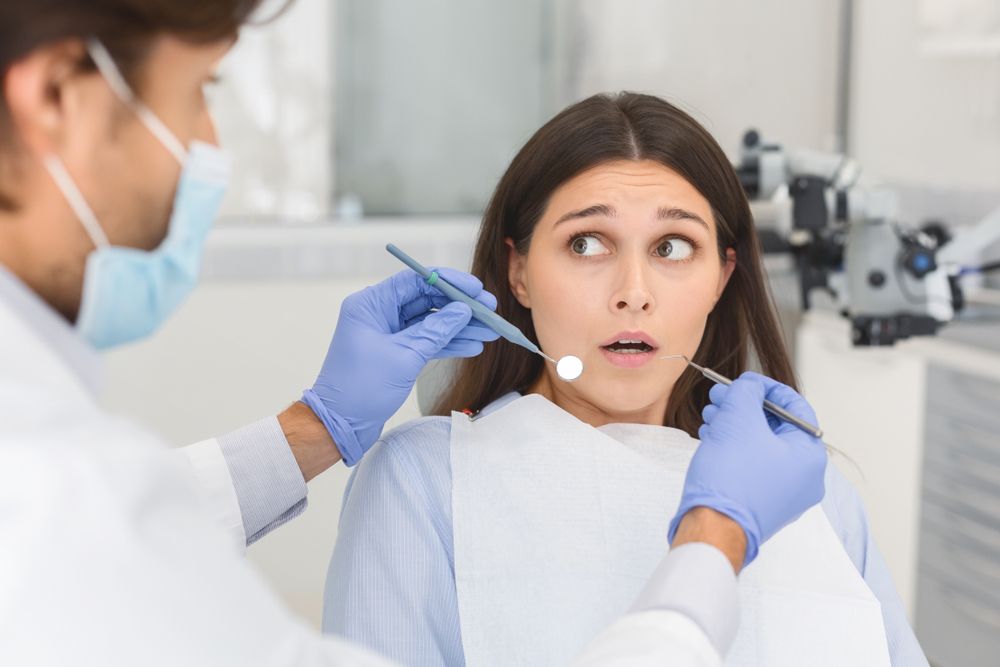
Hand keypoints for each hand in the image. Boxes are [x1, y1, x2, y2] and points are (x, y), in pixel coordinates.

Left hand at [301, 269, 498, 465]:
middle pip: (426, 300)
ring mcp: (387, 333)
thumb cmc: (360, 389)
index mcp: (371, 304)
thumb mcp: (404, 357)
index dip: (449, 282)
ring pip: (430, 322)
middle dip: (460, 306)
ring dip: (459, 327)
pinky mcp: (395, 352)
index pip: (415, 281)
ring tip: (489, 332)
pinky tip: (473, 346)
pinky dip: (448, 343)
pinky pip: (426, 340)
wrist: (339, 425)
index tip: (476, 289)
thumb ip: (436, 331)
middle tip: (490, 311)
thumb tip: (463, 311)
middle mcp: (378, 313)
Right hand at [667, 372, 826, 566]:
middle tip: (720, 398)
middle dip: (745, 407)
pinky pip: (753, 466)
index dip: (767, 388)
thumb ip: (748, 391)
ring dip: (735, 426)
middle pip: (776, 427)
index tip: (744, 382)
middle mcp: (804, 478)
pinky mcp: (762, 504)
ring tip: (710, 417)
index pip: (796, 408)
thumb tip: (750, 386)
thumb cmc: (731, 478)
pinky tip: (712, 439)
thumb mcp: (739, 418)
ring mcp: (784, 494)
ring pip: (761, 446)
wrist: (712, 527)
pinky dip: (734, 448)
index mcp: (810, 456)